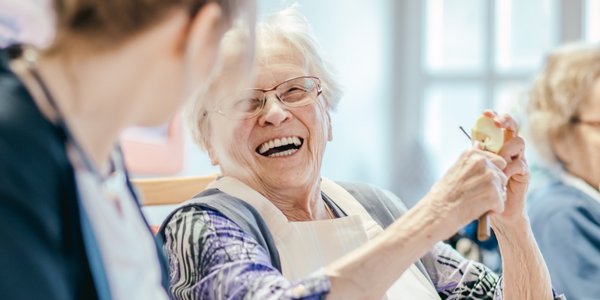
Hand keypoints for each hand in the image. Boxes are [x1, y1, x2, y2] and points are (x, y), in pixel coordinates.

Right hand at [425, 146, 507, 237]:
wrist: (436, 213)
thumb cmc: (443, 195)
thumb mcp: (455, 169)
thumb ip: (471, 160)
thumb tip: (479, 145)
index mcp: (472, 154)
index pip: (497, 160)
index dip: (489, 174)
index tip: (476, 182)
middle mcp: (482, 162)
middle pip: (502, 175)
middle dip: (494, 186)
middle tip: (475, 193)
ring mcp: (489, 177)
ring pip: (502, 190)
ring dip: (492, 199)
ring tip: (473, 201)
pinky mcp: (494, 194)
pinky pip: (501, 204)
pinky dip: (491, 210)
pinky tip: (476, 209)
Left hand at [482, 110, 529, 230]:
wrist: (496, 211)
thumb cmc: (484, 189)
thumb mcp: (479, 169)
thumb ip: (478, 155)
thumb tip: (474, 143)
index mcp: (498, 146)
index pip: (498, 127)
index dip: (494, 117)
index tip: (485, 113)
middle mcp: (510, 150)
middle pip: (513, 128)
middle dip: (506, 121)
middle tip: (496, 122)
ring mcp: (519, 160)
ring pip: (518, 142)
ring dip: (505, 147)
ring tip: (496, 159)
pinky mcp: (524, 173)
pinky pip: (519, 163)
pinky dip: (508, 167)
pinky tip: (501, 175)